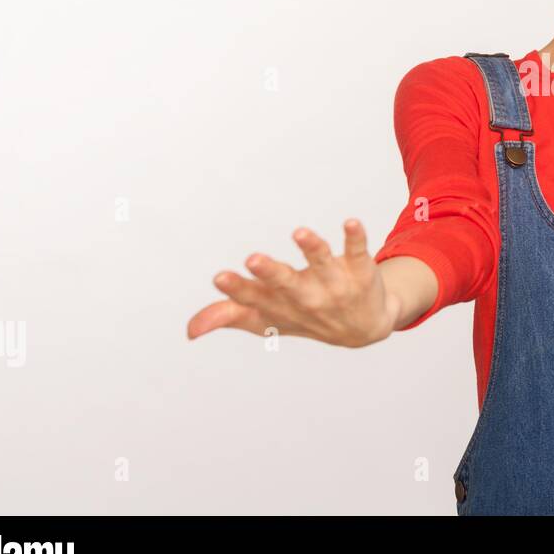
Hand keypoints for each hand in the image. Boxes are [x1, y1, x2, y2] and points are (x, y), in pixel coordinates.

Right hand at [187, 219, 395, 347]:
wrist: (364, 328)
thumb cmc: (306, 318)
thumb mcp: (267, 320)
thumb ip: (230, 316)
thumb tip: (190, 330)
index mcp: (280, 306)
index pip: (255, 299)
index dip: (237, 289)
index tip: (219, 277)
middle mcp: (307, 296)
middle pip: (286, 283)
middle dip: (270, 272)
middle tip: (253, 259)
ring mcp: (335, 283)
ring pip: (322, 263)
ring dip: (312, 248)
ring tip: (301, 232)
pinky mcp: (360, 269)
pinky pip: (358, 252)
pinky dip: (355, 238)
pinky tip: (352, 222)